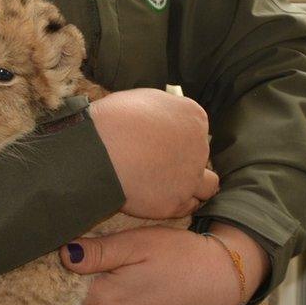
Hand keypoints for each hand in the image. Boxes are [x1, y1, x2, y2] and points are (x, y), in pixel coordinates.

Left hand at [59, 223, 269, 304]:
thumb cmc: (180, 254)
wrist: (226, 280)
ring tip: (91, 299)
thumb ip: (97, 252)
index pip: (58, 303)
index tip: (49, 274)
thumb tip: (62, 256)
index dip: (52, 288)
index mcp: (106, 301)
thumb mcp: (137, 242)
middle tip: (66, 286)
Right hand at [89, 89, 217, 218]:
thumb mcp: (144, 98)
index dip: (178, 137)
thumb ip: (163, 111)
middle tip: (159, 164)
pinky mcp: (176, 202)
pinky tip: (160, 198)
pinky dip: (177, 203)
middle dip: (185, 160)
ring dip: (193, 186)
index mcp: (193, 116)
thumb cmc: (113, 121)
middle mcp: (200, 146)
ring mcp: (190, 176)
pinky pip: (187, 206)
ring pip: (207, 186)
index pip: (196, 129)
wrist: (98, 152)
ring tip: (170, 187)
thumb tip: (161, 120)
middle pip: (200, 156)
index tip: (161, 143)